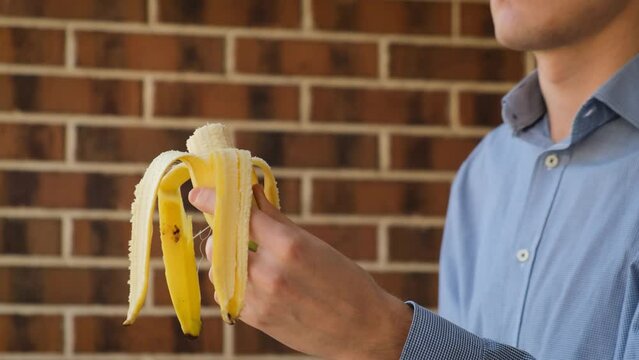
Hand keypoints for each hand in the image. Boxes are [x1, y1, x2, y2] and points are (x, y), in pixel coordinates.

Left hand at [188, 185, 412, 358]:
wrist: (362, 329)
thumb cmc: (345, 281)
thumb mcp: (314, 244)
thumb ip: (276, 220)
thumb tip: (252, 193)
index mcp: (290, 246)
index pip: (239, 216)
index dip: (214, 200)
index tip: (199, 193)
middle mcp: (270, 272)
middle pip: (221, 243)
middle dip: (221, 232)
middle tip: (230, 227)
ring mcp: (261, 299)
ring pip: (218, 269)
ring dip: (224, 258)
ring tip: (244, 255)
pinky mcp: (256, 319)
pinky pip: (226, 294)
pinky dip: (231, 282)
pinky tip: (248, 278)